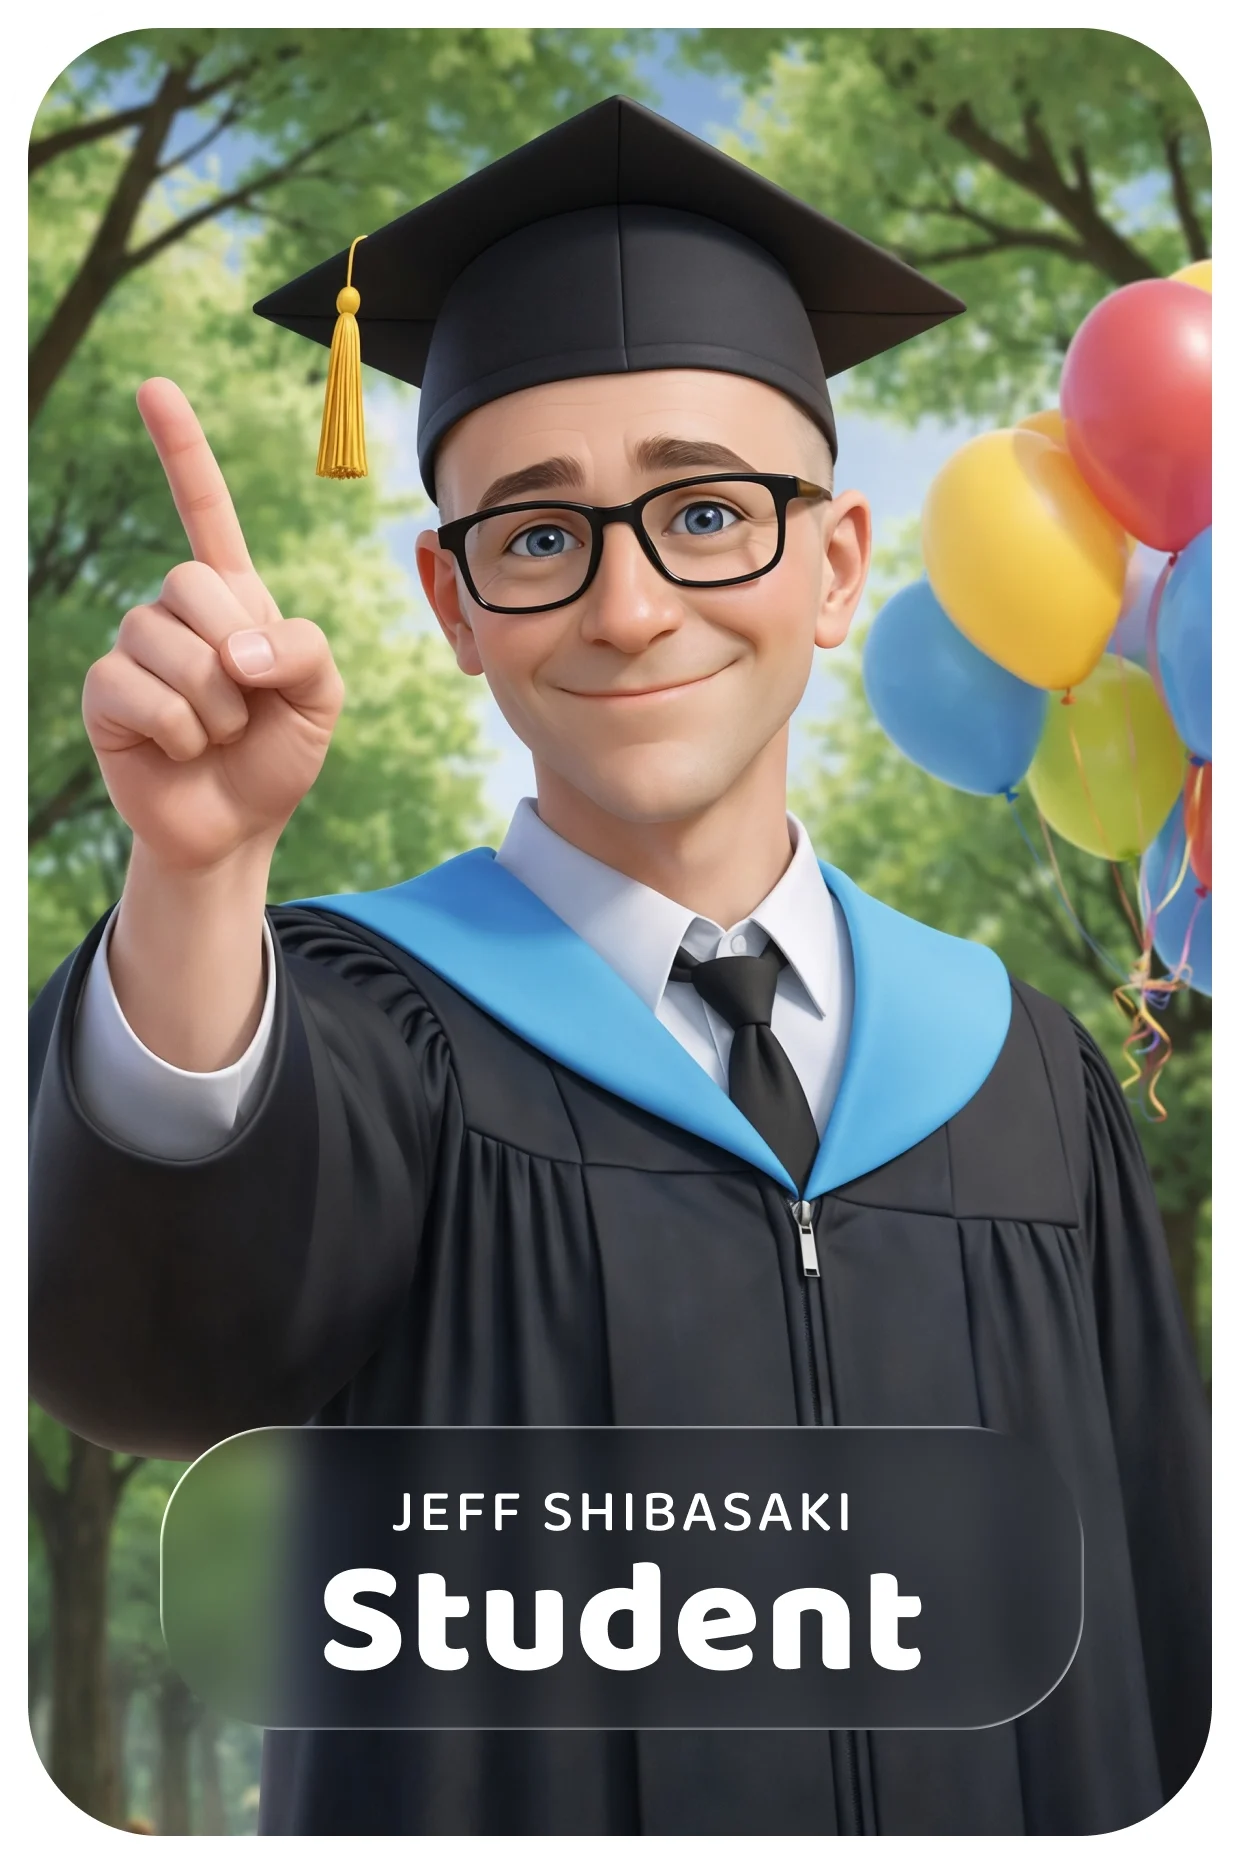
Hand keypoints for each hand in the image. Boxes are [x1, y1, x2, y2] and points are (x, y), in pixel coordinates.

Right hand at [83, 379, 344, 871]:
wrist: (238, 824)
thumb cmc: (279, 752)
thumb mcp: (322, 697)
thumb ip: (302, 650)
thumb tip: (235, 651)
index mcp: (235, 596)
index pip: (206, 511)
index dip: (181, 451)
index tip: (153, 387)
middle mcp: (177, 611)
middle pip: (193, 582)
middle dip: (235, 653)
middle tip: (248, 704)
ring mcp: (135, 648)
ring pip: (167, 643)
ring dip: (214, 705)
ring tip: (219, 733)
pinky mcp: (106, 694)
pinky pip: (137, 689)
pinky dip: (178, 730)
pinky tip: (180, 748)